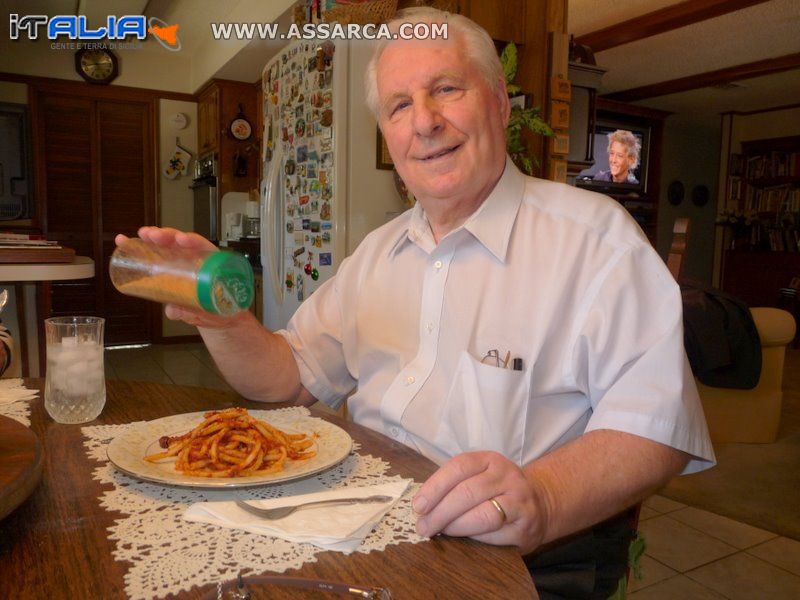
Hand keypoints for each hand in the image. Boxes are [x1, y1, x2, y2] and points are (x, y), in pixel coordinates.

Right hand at [114, 226, 235, 328]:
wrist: (217, 317)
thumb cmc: (218, 311)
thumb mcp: (207, 313)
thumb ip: (191, 312)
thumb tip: (172, 310)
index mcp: (211, 266)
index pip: (202, 247)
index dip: (192, 241)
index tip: (181, 240)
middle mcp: (196, 260)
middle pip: (181, 241)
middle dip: (167, 235)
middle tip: (154, 236)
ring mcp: (181, 263)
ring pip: (167, 245)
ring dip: (153, 237)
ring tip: (141, 235)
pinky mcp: (168, 269)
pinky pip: (155, 256)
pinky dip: (141, 248)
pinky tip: (127, 242)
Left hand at [412, 451, 548, 553]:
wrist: (539, 505)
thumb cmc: (497, 491)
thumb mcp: (479, 477)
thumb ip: (454, 486)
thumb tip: (422, 506)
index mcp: (490, 460)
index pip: (459, 467)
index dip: (435, 486)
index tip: (419, 506)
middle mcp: (507, 476)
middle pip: (467, 492)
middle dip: (440, 512)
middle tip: (424, 527)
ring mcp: (520, 500)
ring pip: (483, 514)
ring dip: (456, 526)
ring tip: (441, 532)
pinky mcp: (526, 526)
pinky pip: (496, 533)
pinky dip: (475, 537)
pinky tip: (464, 539)